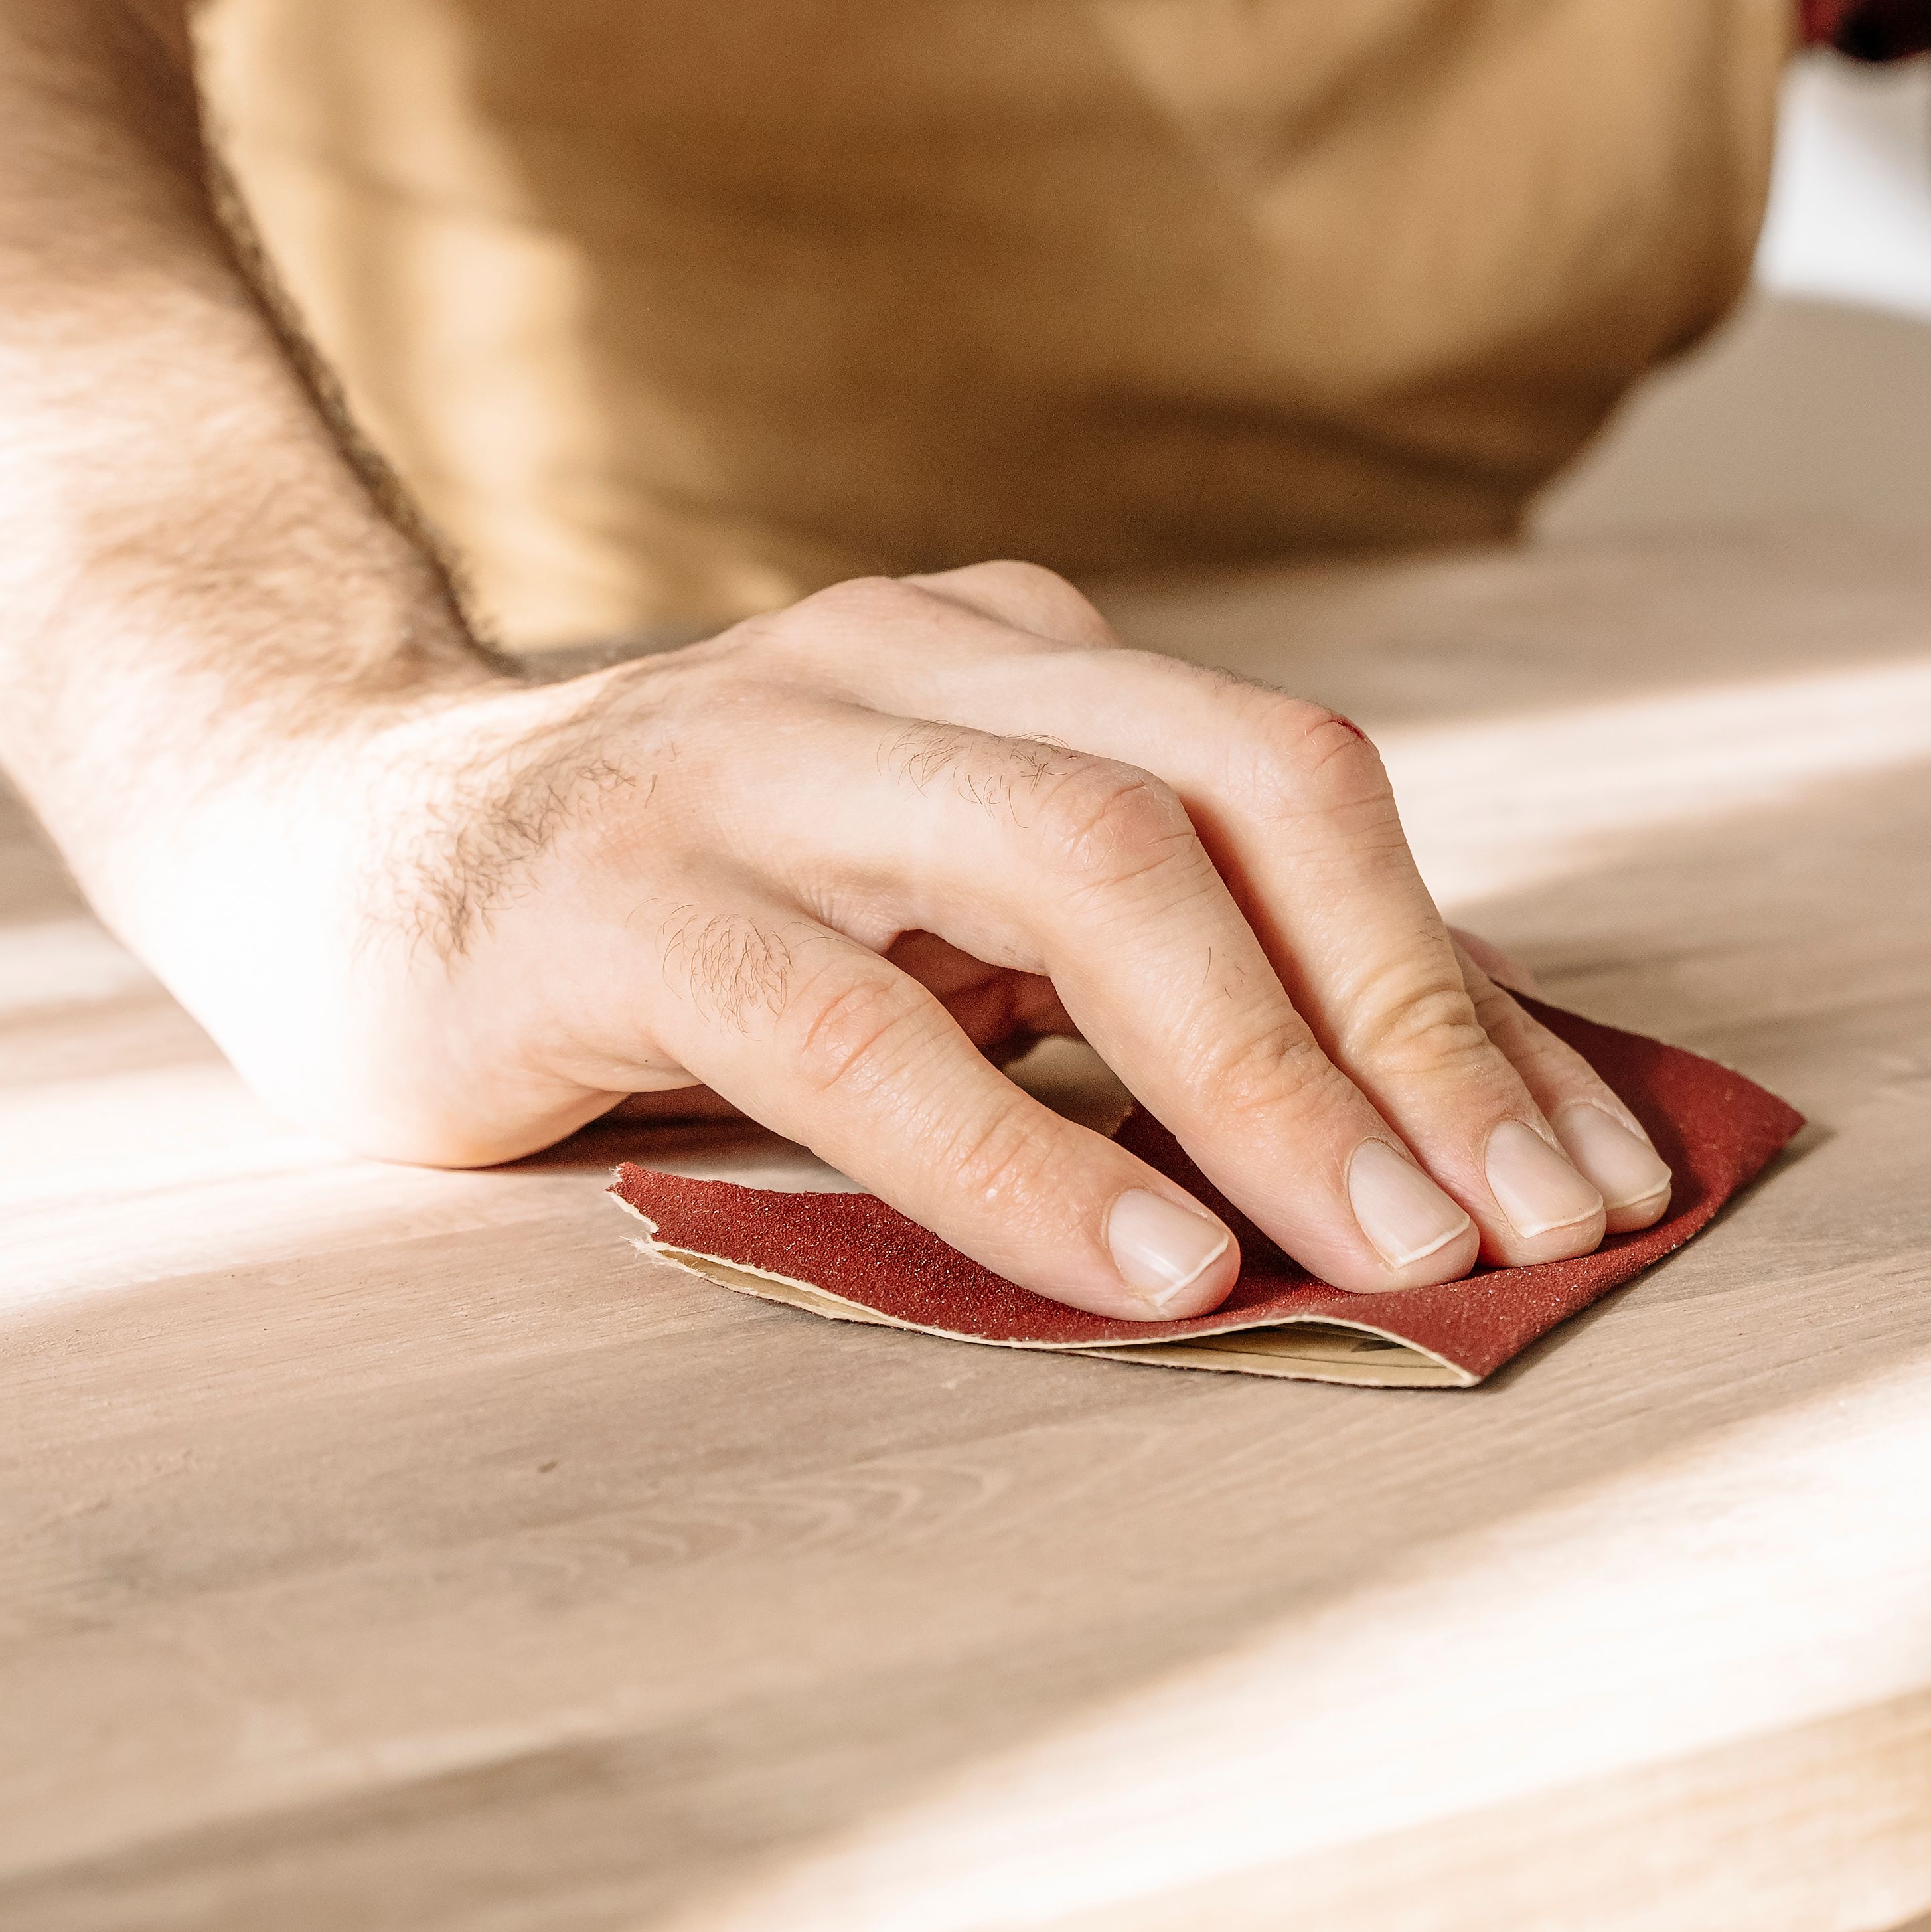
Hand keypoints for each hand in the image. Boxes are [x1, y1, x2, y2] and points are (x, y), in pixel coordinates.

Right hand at [91, 563, 1677, 1316]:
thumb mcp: (930, 910)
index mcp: (1011, 658)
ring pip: (1072, 868)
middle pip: (1236, 793)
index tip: (1602, 1167)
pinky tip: (1138, 1273)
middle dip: (1411, 1012)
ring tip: (1382, 1249)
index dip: (1467, 982)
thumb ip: (1118, 972)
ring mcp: (750, 757)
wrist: (328, 847)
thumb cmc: (687, 923)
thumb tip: (1412, 1128)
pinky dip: (1019, 1154)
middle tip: (1532, 1216)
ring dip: (1258, 1070)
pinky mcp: (609, 898)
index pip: (1300, 791)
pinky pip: (855, 1025)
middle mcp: (904, 665)